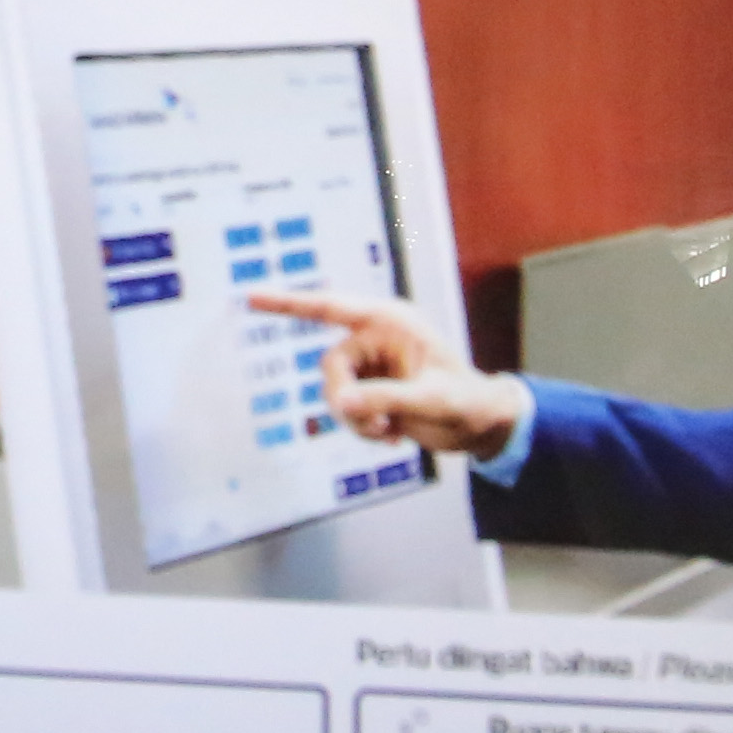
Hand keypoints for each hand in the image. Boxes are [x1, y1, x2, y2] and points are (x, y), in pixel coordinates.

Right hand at [242, 287, 530, 459]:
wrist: (481, 425)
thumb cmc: (468, 401)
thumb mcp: (430, 399)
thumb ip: (385, 399)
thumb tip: (344, 405)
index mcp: (392, 322)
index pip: (332, 307)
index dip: (289, 303)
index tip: (250, 298)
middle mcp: (377, 339)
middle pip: (332, 365)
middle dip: (345, 399)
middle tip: (370, 423)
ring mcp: (373, 366)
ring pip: (336, 391)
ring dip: (357, 418)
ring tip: (390, 431)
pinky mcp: (372, 390)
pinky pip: (346, 409)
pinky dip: (362, 427)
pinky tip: (392, 434)